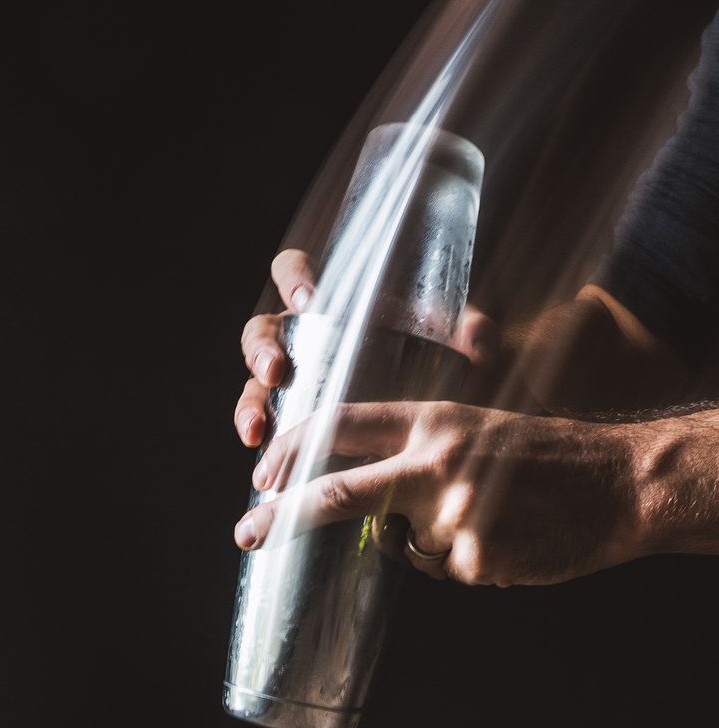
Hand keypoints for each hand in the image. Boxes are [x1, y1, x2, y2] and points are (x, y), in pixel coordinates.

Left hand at [234, 398, 643, 586]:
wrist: (613, 481)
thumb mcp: (472, 426)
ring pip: (404, 542)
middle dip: (285, 516)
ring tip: (487, 515)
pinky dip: (464, 560)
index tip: (260, 474)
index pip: (343, 424)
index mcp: (432, 418)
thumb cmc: (540, 453)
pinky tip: (505, 537)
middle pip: (341, 491)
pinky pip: (443, 568)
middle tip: (248, 534)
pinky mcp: (475, 561)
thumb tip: (360, 501)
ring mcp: (454, 514)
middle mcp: (436, 461)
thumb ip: (414, 451)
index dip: (292, 447)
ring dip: (430, 539)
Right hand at [235, 248, 500, 447]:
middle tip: (276, 370)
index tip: (309, 300)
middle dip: (262, 349)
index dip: (294, 277)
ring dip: (250, 402)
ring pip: (253, 384)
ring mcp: (292, 383)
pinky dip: (256, 437)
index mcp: (334, 304)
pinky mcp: (292, 424)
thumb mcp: (457, 342)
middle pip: (262, 331)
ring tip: (258, 429)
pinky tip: (259, 455)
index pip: (295, 272)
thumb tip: (478, 339)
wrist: (441, 425)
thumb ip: (472, 330)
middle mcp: (303, 340)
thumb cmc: (439, 363)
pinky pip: (262, 426)